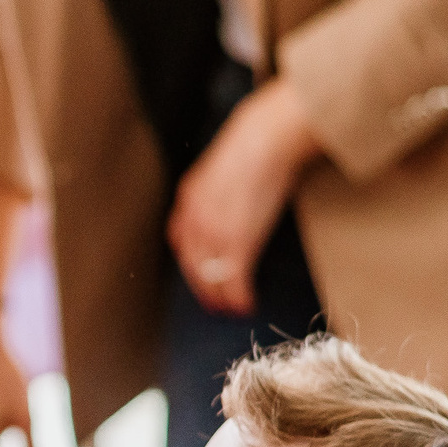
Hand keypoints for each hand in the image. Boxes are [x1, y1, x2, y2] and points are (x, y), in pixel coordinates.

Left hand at [166, 78, 321, 315]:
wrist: (265, 137)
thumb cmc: (255, 143)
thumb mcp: (225, 164)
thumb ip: (221, 186)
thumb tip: (234, 193)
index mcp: (190, 197)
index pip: (182, 240)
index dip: (190, 262)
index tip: (199, 274)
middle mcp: (196, 218)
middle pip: (193, 263)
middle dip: (203, 286)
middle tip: (213, 303)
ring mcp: (215, 232)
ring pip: (212, 275)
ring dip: (220, 296)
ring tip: (230, 308)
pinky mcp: (238, 242)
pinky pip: (234, 279)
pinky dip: (239, 296)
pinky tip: (246, 304)